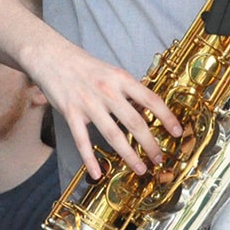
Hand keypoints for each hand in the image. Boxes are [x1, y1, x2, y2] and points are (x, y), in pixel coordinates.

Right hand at [22, 38, 183, 178]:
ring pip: (113, 134)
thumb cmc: (85, 66)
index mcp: (122, 79)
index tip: (178, 132)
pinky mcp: (70, 113)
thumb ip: (128, 90)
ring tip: (140, 168)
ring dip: (128, 154)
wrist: (52, 56)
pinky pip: (82, 141)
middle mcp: (107, 91)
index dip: (167, 116)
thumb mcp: (112, 72)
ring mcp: (88, 103)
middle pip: (134, 122)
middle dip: (150, 143)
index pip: (151, 99)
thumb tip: (147, 109)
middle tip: (160, 159)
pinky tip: (98, 173)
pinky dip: (90, 159)